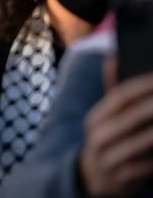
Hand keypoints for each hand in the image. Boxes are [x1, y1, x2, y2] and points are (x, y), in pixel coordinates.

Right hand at [79, 71, 152, 196]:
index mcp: (96, 117)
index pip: (119, 96)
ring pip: (139, 142)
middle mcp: (99, 135)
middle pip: (131, 116)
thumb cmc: (107, 141)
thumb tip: (114, 56)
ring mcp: (108, 158)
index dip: (142, 85)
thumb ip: (112, 89)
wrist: (93, 180)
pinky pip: (144, 166)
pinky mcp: (121, 178)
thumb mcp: (104, 117)